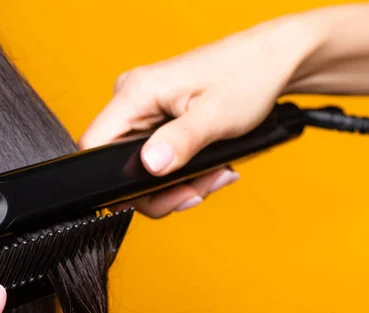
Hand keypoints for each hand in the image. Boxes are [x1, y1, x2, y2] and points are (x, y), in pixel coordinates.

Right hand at [79, 15, 324, 217]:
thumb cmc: (248, 75)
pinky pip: (158, 156)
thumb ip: (179, 142)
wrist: (273, 62)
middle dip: (163, 188)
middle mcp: (133, 100)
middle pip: (120, 165)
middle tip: (198, 189)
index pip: (96, 146)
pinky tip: (210, 167)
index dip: (118, 181)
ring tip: (214, 175)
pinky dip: (183, 170)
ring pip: (143, 166)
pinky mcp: (159, 118)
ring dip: (179, 182)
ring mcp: (146, 110)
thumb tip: (150, 166)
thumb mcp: (215, 116)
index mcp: (136, 93)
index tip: (160, 194)